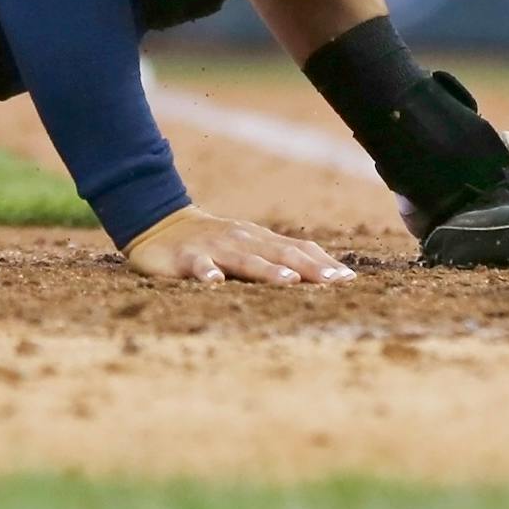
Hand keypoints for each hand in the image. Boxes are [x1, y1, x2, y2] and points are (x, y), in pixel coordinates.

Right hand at [122, 205, 355, 284]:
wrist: (159, 226)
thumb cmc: (214, 244)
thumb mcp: (249, 247)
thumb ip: (280, 258)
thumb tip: (328, 276)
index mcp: (260, 239)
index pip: (298, 249)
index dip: (323, 263)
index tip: (349, 279)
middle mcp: (242, 240)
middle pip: (279, 253)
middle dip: (308, 268)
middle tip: (334, 282)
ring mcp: (215, 247)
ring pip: (244, 259)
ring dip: (267, 269)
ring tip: (288, 280)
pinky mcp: (186, 257)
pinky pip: (198, 265)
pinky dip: (207, 272)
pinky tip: (214, 282)